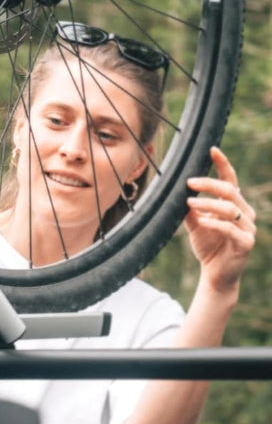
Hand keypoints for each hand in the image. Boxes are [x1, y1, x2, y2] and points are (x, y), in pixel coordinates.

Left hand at [184, 146, 255, 293]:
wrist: (215, 273)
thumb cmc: (208, 245)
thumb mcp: (195, 224)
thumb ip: (190, 210)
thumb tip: (175, 192)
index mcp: (235, 205)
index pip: (231, 180)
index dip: (223, 164)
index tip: (212, 150)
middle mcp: (245, 213)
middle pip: (231, 191)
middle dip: (209, 184)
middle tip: (189, 182)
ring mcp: (248, 228)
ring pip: (231, 208)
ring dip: (208, 204)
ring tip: (189, 203)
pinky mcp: (245, 243)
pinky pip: (231, 229)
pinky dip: (215, 223)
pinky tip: (202, 221)